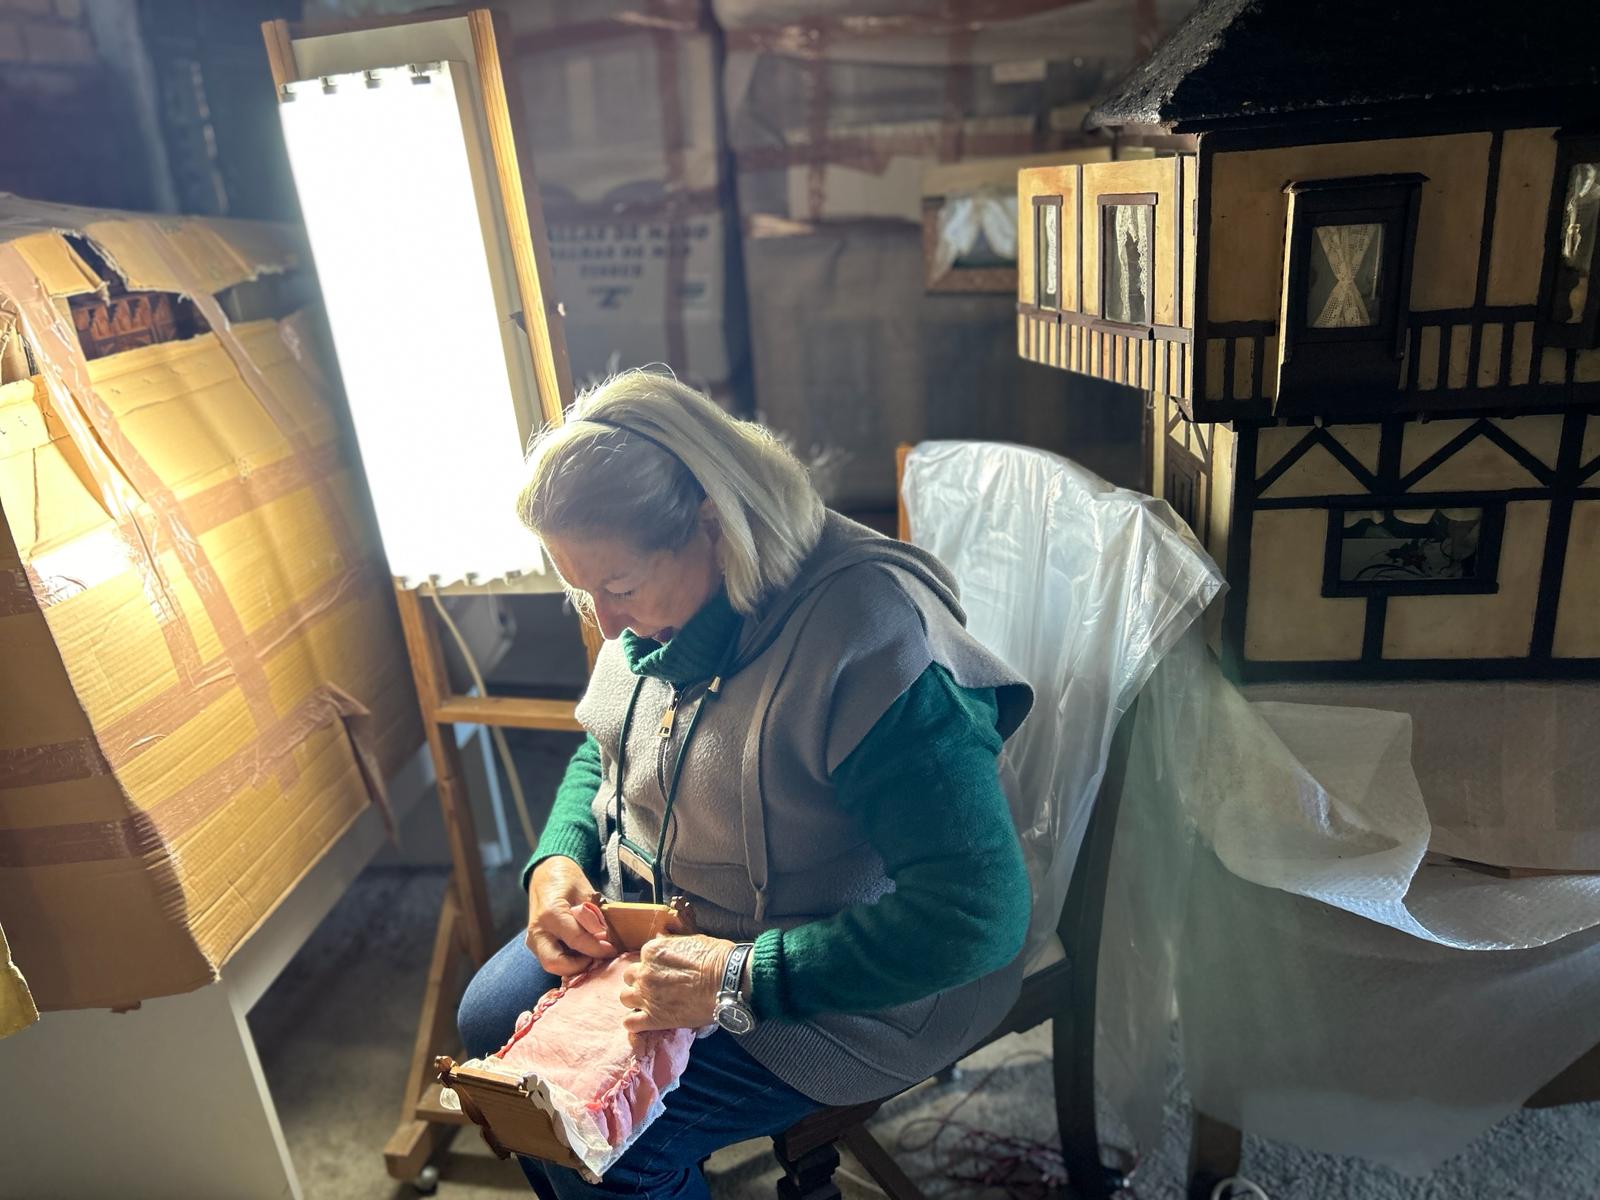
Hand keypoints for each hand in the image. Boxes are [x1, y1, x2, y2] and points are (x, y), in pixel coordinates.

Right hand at [526, 856, 616, 976]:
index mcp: (550, 913)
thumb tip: (607, 940)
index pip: (576, 940)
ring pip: (552, 965)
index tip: (612, 950)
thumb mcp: (585, 893)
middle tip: (597, 959)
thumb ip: (594, 917)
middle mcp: (537, 930)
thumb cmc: (567, 880)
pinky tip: (583, 953)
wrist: (545, 874)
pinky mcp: (535, 944)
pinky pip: (552, 959)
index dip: (597, 949)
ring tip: (592, 956)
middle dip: (578, 967)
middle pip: (555, 963)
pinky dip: (568, 961)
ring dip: (573, 966)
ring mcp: (533, 939)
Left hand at [619, 934, 734, 1047]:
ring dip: (636, 1000)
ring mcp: (647, 996)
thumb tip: (664, 943)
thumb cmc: (715, 958)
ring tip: (651, 1004)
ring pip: (625, 998)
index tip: (664, 973)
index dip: (653, 967)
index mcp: (652, 951)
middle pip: (630, 978)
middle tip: (657, 988)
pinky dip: (635, 1023)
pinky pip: (630, 1023)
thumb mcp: (690, 940)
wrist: (727, 982)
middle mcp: (644, 973)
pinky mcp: (653, 1018)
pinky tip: (645, 1022)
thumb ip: (670, 945)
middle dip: (641, 982)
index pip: (643, 959)